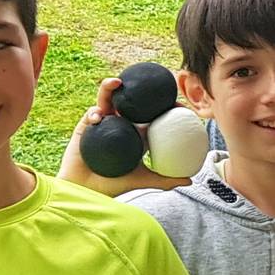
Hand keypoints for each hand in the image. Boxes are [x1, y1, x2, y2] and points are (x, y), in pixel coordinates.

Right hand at [56, 76, 192, 196]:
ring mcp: (103, 124)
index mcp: (135, 133)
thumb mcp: (141, 180)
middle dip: (137, 88)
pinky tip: (97, 118)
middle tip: (147, 85)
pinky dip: (94, 113)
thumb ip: (164, 180)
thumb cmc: (112, 185)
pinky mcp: (85, 127)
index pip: (151, 115)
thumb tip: (190, 180)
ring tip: (116, 83)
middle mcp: (120, 125)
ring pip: (107, 100)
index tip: (177, 103)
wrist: (85, 191)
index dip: (163, 106)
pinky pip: (91, 114)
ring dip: (109, 88)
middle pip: (129, 102)